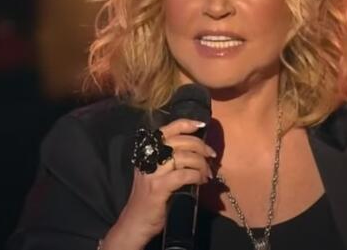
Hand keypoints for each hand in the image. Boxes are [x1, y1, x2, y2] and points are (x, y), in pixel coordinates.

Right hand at [102, 119, 215, 249]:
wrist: (135, 223)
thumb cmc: (150, 199)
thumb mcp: (157, 174)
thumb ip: (171, 161)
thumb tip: (198, 152)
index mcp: (147, 153)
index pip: (166, 130)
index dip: (185, 124)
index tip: (201, 125)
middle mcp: (148, 159)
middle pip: (179, 142)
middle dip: (200, 146)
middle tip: (211, 155)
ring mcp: (152, 173)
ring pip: (183, 157)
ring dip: (201, 163)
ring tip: (208, 173)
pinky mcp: (158, 188)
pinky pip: (184, 175)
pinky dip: (197, 175)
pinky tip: (202, 181)